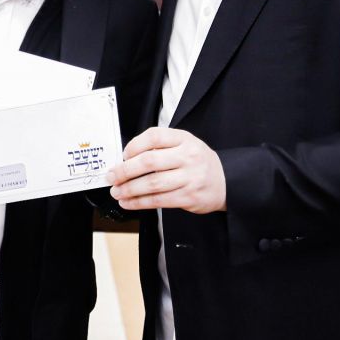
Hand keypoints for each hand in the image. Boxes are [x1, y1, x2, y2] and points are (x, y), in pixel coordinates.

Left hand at [108, 127, 225, 213]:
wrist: (227, 181)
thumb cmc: (198, 162)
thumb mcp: (185, 144)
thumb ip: (161, 147)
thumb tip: (127, 159)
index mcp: (184, 139)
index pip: (154, 136)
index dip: (134, 145)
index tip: (123, 155)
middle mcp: (187, 156)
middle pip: (149, 162)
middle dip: (124, 170)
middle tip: (111, 176)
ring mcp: (189, 178)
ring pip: (152, 184)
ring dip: (129, 189)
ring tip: (117, 192)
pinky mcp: (188, 197)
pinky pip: (158, 200)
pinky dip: (139, 202)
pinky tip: (129, 202)